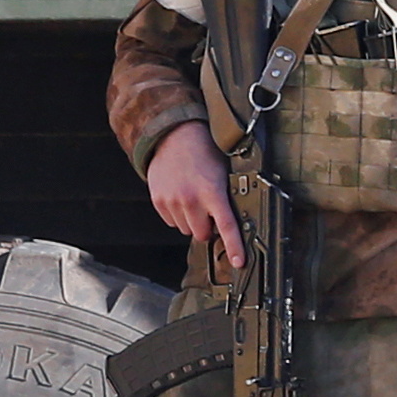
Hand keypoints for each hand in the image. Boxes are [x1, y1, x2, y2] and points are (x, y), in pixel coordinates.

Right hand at [145, 121, 246, 267]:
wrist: (174, 134)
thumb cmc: (203, 151)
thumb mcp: (223, 171)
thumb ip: (226, 197)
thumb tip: (235, 221)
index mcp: (212, 191)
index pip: (227, 226)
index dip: (234, 247)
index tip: (238, 262)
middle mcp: (191, 200)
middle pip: (202, 234)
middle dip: (207, 227)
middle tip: (208, 210)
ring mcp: (172, 201)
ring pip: (186, 229)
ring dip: (191, 220)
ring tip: (192, 197)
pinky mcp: (158, 201)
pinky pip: (171, 221)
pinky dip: (177, 215)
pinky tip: (180, 196)